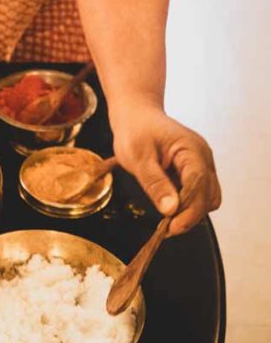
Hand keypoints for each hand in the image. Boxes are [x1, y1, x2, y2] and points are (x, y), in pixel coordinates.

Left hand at [110, 105, 220, 235]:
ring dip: (190, 211)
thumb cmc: (135, 130)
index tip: (171, 227)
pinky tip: (169, 205)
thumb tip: (171, 209)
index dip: (188, 210)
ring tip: (166, 217)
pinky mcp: (196, 171)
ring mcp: (202, 164)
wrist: (136, 115)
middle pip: (208, 196)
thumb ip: (155, 182)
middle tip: (165, 227)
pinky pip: (200, 194)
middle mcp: (203, 157)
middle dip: (190, 214)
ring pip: (208, 198)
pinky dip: (188, 204)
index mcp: (191, 149)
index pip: (199, 185)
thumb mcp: (137, 157)